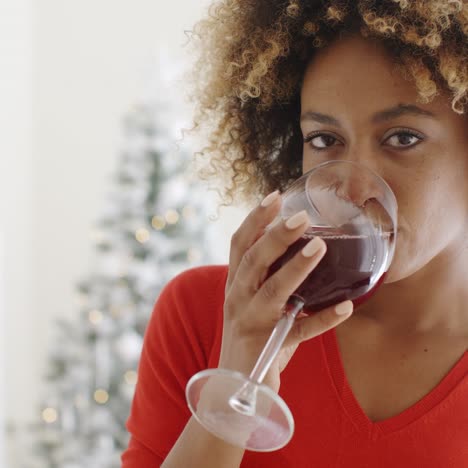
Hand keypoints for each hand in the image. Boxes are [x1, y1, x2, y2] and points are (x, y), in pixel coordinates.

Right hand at [219, 190, 353, 391]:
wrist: (231, 387)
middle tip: (302, 216)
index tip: (275, 196)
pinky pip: (299, 332)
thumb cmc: (251, 334)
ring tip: (320, 247)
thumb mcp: (252, 300)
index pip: (239, 244)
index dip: (255, 219)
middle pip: (254, 261)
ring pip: (273, 292)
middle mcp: (238, 299)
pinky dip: (323, 320)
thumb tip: (304, 245)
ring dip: (296, 268)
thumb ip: (269, 276)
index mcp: (235, 284)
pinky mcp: (268, 347)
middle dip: (276, 236)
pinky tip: (347, 307)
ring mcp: (251, 323)